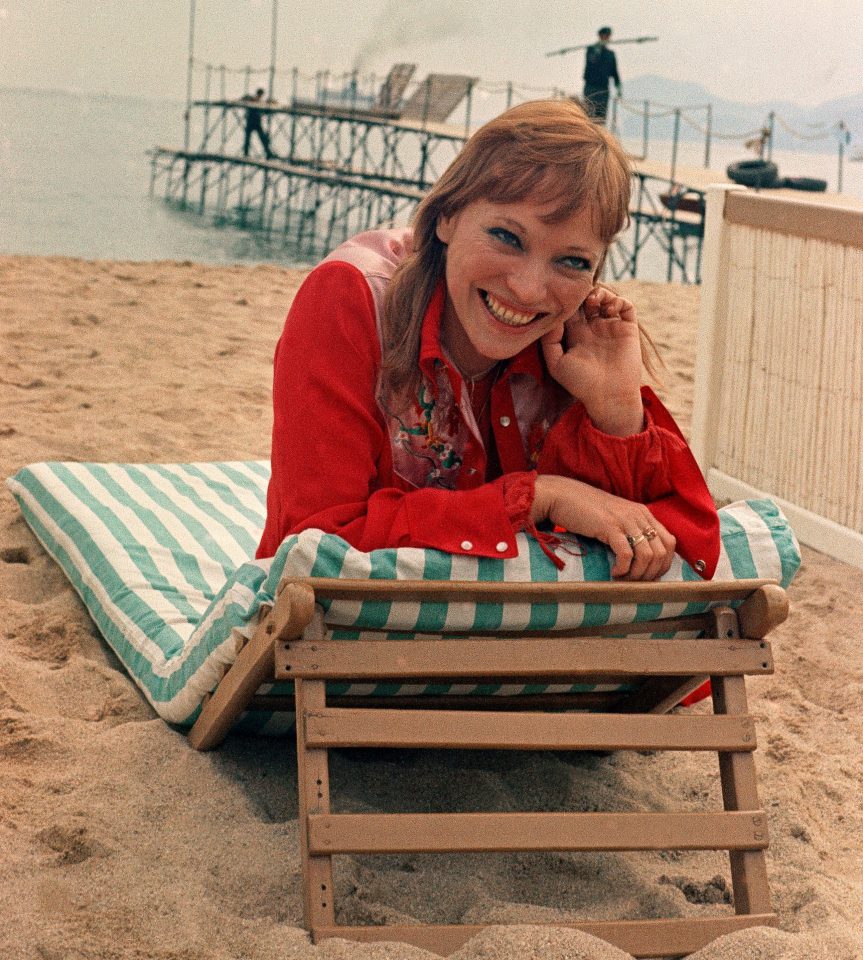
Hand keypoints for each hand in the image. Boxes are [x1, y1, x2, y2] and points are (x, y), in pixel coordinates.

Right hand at [533, 475, 676, 579]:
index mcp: (643, 513)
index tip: (649, 576)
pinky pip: (627, 554)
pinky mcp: (609, 526)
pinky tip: (614, 572)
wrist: (563, 496)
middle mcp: (639, 515)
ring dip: (637, 574)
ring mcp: (625, 520)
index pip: (670, 542)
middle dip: (651, 573)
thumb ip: (630, 530)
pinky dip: (623, 569)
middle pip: (662, 552)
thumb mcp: (615, 518)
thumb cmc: (585, 510)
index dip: (664, 564)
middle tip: (635, 582)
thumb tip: (640, 558)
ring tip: (623, 579)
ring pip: (647, 555)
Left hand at [541, 286, 643, 435]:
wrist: (609, 395)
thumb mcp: (556, 364)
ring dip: (600, 293)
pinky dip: (619, 300)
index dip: (567, 300)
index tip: (562, 298)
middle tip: (579, 294)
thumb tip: (554, 318)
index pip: (570, 310)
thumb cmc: (581, 383)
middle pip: (587, 300)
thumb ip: (550, 341)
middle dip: (583, 293)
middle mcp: (593, 329)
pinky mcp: (628, 329)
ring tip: (594, 300)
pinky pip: (626, 306)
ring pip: (606, 299)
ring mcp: (611, 327)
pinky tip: (609, 308)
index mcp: (576, 335)